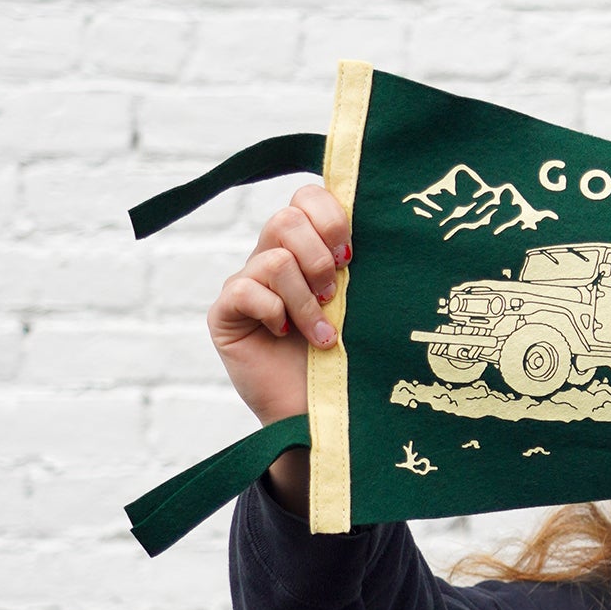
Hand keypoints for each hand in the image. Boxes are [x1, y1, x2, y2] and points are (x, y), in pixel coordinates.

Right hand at [206, 181, 350, 513]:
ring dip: (306, 299)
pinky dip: (275, 312)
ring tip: (321, 332)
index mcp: (307, 247)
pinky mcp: (225, 313)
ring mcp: (246, 284)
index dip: (330, 215)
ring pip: (274, 257)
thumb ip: (357, 266)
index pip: (308, 196)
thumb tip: (385, 222)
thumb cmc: (348, 358)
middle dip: (320, 257)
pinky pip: (246, 289)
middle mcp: (272, 258)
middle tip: (336, 294)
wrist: (322, 413)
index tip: (352, 255)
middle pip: (286, 217)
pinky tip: (286, 336)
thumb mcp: (359, 304)